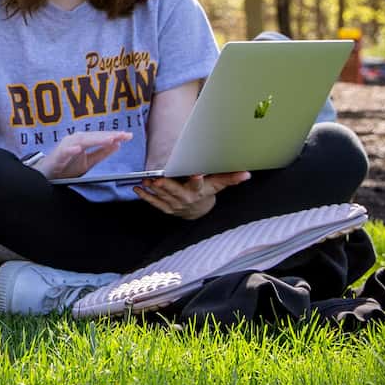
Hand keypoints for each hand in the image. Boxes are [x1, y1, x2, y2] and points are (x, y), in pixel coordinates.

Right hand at [39, 131, 131, 180]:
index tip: (128, 136)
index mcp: (83, 141)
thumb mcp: (88, 161)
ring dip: (95, 140)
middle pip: (93, 137)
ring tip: (108, 139)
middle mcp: (75, 140)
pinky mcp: (57, 156)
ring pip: (82, 141)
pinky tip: (78, 149)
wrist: (47, 175)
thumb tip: (117, 144)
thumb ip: (102, 153)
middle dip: (108, 135)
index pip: (101, 137)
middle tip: (122, 135)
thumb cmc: (67, 167)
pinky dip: (71, 150)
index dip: (114, 136)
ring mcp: (65, 147)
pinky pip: (64, 152)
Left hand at [134, 170, 249, 219]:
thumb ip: (230, 178)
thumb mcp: (218, 185)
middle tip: (158, 179)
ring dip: (153, 190)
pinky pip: (154, 203)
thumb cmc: (206, 192)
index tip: (196, 173)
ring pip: (163, 197)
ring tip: (146, 181)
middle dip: (167, 186)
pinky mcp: (166, 208)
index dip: (197, 180)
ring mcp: (175, 205)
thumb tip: (246, 174)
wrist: (198, 210)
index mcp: (199, 192)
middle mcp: (186, 199)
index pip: (199, 186)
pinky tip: (137, 189)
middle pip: (176, 192)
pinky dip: (145, 197)